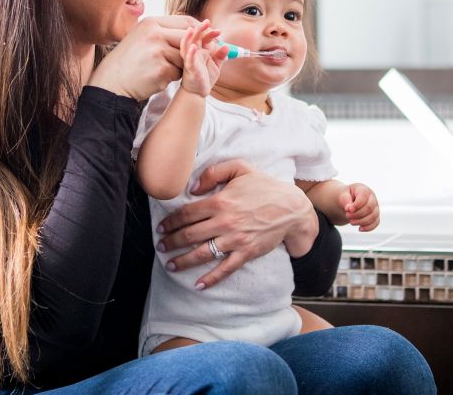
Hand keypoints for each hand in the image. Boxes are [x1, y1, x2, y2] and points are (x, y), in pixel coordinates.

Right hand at [87, 15, 197, 100]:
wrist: (112, 83)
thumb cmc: (130, 61)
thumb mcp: (143, 37)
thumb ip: (165, 31)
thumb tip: (195, 29)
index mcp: (151, 22)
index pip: (186, 21)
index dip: (200, 31)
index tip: (207, 38)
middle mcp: (155, 34)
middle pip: (190, 38)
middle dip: (196, 49)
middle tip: (195, 58)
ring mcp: (158, 51)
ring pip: (186, 57)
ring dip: (180, 65)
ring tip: (163, 69)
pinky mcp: (161, 69)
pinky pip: (179, 73)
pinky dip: (172, 77)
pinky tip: (157, 78)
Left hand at [155, 159, 318, 289]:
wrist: (291, 207)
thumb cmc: (264, 186)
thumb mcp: (241, 167)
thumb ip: (214, 172)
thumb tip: (193, 188)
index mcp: (220, 201)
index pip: (187, 214)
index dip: (170, 222)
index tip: (161, 227)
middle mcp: (224, 222)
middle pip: (189, 235)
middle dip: (171, 242)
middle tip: (160, 246)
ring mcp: (235, 239)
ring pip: (201, 253)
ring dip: (183, 261)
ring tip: (170, 265)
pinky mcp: (246, 252)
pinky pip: (225, 268)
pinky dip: (211, 279)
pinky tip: (199, 285)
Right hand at [180, 19, 227, 96]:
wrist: (198, 92)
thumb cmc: (205, 77)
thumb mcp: (216, 65)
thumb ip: (221, 56)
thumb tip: (226, 46)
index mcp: (201, 51)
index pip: (204, 38)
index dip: (210, 33)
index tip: (219, 31)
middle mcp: (194, 53)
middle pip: (195, 38)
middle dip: (200, 29)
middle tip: (207, 22)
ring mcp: (191, 60)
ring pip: (187, 46)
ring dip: (189, 38)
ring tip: (192, 29)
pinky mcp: (190, 69)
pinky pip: (189, 60)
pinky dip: (190, 53)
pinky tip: (193, 47)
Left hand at [338, 182, 379, 231]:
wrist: (349, 200)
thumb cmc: (347, 196)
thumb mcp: (343, 195)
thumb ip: (345, 200)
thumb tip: (349, 208)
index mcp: (364, 190)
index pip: (363, 197)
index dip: (356, 205)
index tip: (348, 210)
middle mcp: (372, 198)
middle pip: (369, 208)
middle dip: (357, 214)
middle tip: (347, 215)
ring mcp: (375, 207)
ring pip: (373, 216)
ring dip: (361, 222)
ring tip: (351, 222)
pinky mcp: (376, 215)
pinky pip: (376, 223)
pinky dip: (368, 227)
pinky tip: (359, 228)